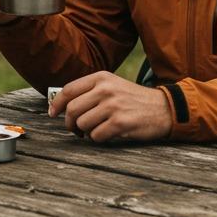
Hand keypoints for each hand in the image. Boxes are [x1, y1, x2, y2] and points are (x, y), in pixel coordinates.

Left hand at [50, 72, 172, 142]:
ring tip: (95, 130)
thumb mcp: (112, 85)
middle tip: (75, 130)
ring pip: (82, 124)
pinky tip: (107, 134)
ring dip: (85, 132)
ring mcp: (113, 105)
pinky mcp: (121, 122)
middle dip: (70, 123)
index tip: (52, 114)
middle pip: (72, 109)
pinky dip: (98, 139)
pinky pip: (96, 136)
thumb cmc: (132, 99)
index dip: (56, 104)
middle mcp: (105, 89)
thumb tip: (60, 104)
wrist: (163, 108)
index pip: (68, 90)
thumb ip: (89, 91)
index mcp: (101, 77)